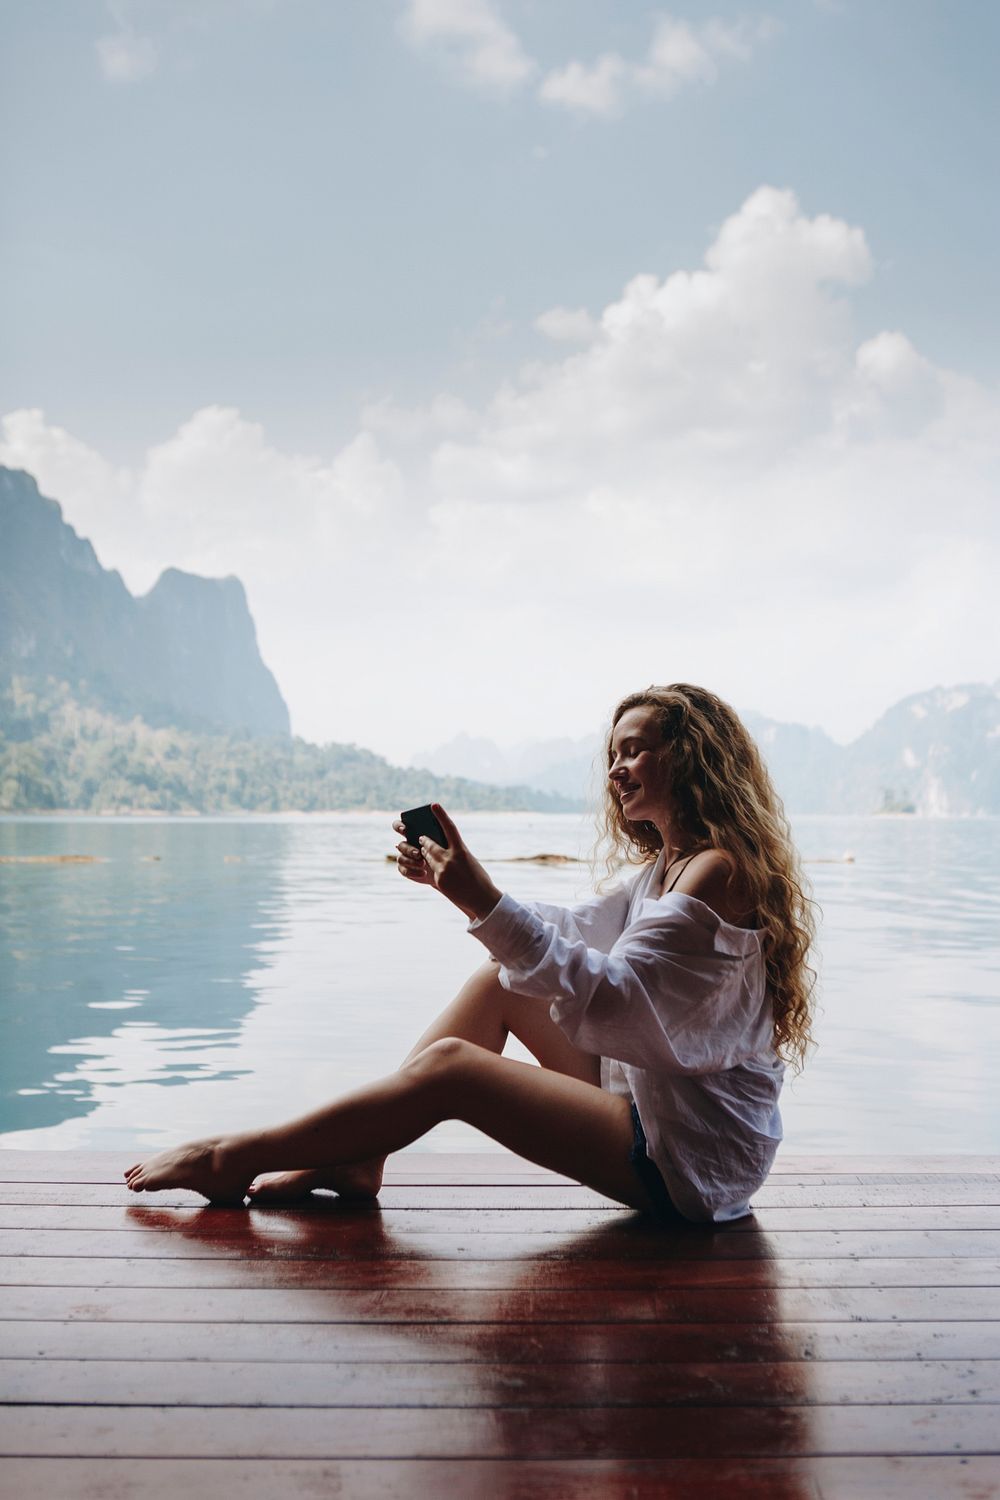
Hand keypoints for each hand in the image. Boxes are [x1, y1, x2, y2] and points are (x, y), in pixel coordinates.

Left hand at [392, 805, 501, 920]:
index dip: (441, 815)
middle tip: (421, 838)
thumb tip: (445, 849)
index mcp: (461, 850)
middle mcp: (450, 858)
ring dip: (426, 854)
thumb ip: (457, 853)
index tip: (434, 805)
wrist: (481, 899)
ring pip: (428, 857)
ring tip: (425, 851)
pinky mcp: (439, 880)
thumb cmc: (479, 879)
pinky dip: (432, 869)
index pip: (449, 828)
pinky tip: (435, 871)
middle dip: (425, 841)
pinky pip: (432, 871)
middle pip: (430, 845)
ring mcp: (443, 870)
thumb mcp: (470, 861)